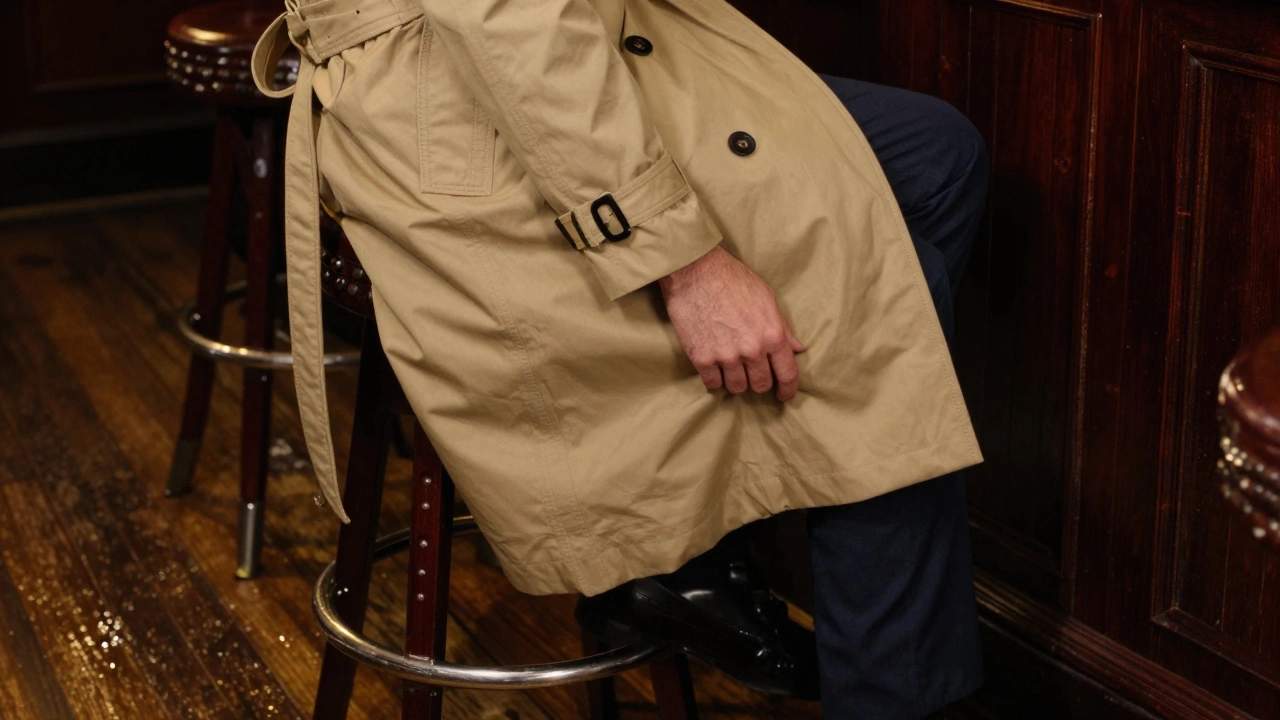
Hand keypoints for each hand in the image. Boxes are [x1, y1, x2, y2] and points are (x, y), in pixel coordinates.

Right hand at [658, 245, 805, 400]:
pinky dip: (715, 378)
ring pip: (737, 387)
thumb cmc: (732, 279)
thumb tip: (797, 348)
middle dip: (759, 382)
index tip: (784, 395)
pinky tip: (714, 367)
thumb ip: (783, 327)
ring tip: (731, 368)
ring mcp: (726, 356)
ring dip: (736, 381)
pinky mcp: (702, 358)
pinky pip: (712, 383)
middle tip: (752, 374)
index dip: (788, 390)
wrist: (694, 271)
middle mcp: (752, 350)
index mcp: (772, 335)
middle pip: (761, 384)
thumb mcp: (766, 297)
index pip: (787, 374)